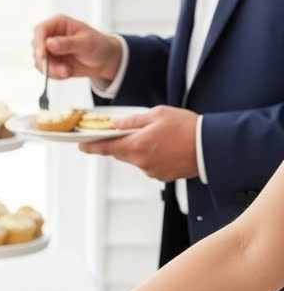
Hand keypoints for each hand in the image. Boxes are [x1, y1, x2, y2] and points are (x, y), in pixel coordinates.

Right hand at [33, 13, 121, 83]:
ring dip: (52, 71)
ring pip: (39, 62)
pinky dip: (55, 75)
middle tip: (59, 69)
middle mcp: (51, 36)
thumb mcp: (85, 43)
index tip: (42, 56)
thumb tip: (49, 43)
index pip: (40, 30)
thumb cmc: (97, 45)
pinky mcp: (52, 63)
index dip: (39, 43)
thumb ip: (67, 44)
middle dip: (45, 61)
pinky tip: (67, 73)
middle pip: (36, 47)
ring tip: (67, 72)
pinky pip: (46, 72)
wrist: (103, 60)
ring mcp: (50, 50)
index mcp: (59, 24)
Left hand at [79, 105, 198, 181]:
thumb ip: (134, 119)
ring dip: (139, 149)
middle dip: (120, 143)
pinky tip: (164, 147)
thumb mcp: (158, 114)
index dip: (92, 146)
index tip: (82, 145)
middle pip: (120, 153)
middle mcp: (141, 162)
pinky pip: (148, 166)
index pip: (107, 147)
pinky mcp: (160, 176)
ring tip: (157, 137)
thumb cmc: (187, 128)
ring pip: (135, 160)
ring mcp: (150, 171)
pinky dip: (151, 156)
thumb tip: (117, 123)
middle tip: (126, 131)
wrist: (209, 146)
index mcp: (138, 145)